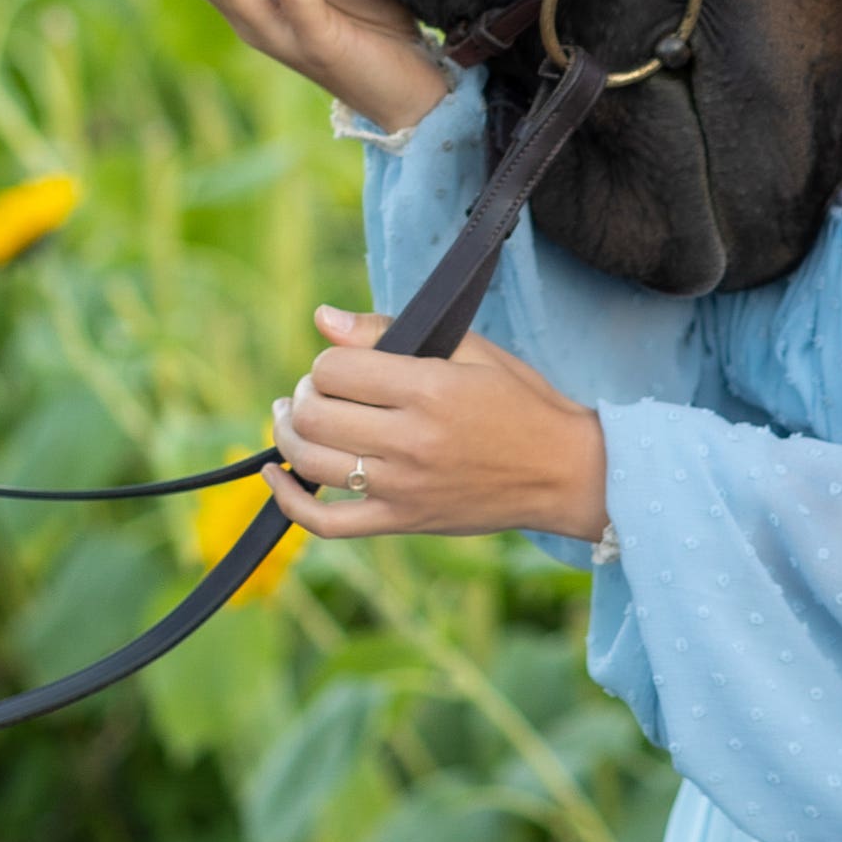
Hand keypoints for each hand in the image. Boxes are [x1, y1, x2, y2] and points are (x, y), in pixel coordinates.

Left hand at [266, 308, 608, 544]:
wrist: (564, 471)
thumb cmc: (520, 402)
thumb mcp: (468, 350)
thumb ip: (389, 333)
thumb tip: (322, 318)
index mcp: (429, 390)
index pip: (334, 370)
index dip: (328, 362)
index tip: (345, 364)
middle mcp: (410, 441)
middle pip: (315, 415)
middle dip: (304, 394)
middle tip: (319, 389)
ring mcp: (403, 488)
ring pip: (312, 463)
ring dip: (290, 435)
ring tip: (295, 418)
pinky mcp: (401, 522)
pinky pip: (326, 523)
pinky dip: (289, 502)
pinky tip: (277, 474)